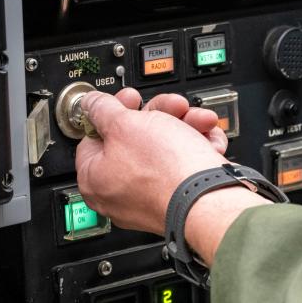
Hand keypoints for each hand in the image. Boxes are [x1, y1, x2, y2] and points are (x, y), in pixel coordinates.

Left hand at [76, 90, 237, 233]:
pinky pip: (181, 169)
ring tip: (199, 122)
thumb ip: (103, 109)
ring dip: (184, 129)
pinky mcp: (177, 201)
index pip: (94, 137)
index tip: (131, 101)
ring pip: (163, 151)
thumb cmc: (165, 170)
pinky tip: (207, 143)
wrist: (209, 198)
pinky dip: (195, 152)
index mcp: (94, 179)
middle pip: (134, 141)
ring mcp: (149, 200)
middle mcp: (118, 196)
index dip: (114, 112)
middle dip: (160, 117)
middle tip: (173, 107)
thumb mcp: (125, 123)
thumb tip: (91, 104)